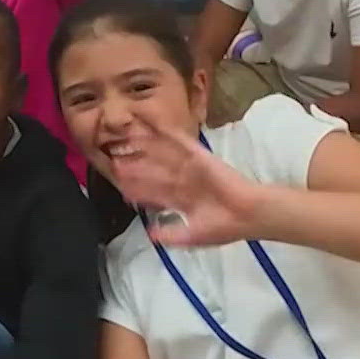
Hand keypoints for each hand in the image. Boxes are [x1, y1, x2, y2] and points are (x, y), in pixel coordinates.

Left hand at [107, 121, 267, 247]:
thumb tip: (148, 235)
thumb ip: (169, 235)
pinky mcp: (197, 154)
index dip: (137, 191)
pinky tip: (147, 122)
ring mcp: (189, 166)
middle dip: (135, 168)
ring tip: (125, 138)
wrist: (246, 213)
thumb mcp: (191, 237)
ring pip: (160, 155)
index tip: (120, 188)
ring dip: (143, 147)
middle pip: (153, 172)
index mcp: (182, 201)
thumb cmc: (222, 226)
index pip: (154, 194)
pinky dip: (163, 131)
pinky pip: (177, 140)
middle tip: (113, 161)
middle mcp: (182, 181)